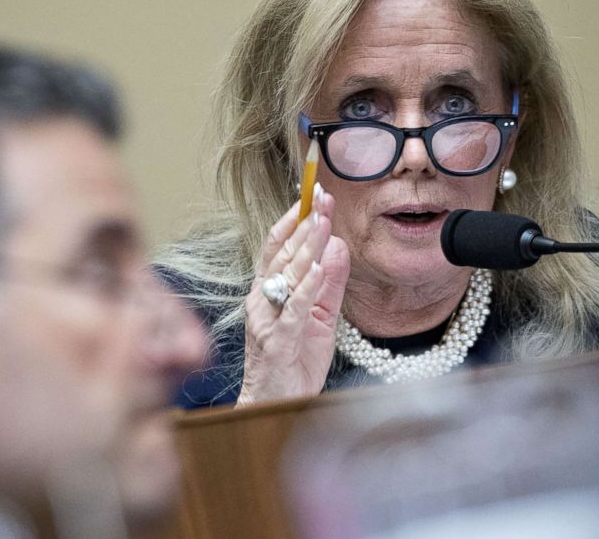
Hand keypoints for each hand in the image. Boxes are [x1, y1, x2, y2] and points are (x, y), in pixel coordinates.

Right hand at [237, 185, 349, 405]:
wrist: (275, 405)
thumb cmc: (294, 361)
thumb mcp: (319, 315)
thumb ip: (328, 282)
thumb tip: (337, 245)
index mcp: (269, 290)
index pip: (279, 245)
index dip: (295, 217)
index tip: (314, 194)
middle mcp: (262, 299)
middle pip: (282, 253)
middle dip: (304, 223)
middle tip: (321, 197)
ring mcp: (267, 319)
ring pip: (285, 275)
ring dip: (305, 247)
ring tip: (322, 222)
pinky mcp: (278, 341)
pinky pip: (292, 310)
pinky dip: (304, 288)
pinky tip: (315, 269)